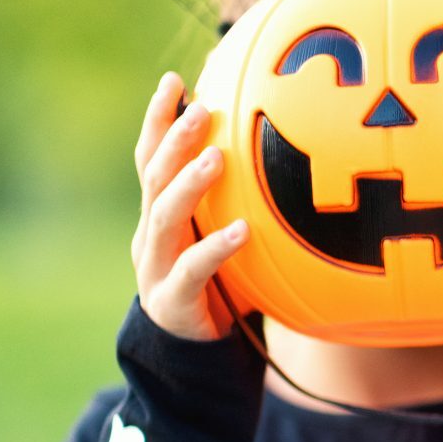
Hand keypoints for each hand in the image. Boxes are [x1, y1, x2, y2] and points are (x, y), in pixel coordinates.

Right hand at [132, 72, 246, 340]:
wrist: (194, 362)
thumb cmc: (221, 291)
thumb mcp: (228, 241)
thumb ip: (242, 205)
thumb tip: (291, 160)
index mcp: (160, 216)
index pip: (151, 158)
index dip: (158, 119)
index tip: (176, 79)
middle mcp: (151, 236)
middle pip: (153, 177)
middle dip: (173, 139)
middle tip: (200, 108)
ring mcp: (155, 269)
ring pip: (164, 217)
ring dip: (189, 183)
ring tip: (215, 156)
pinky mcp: (173, 302)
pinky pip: (193, 271)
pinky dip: (215, 248)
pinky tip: (242, 231)